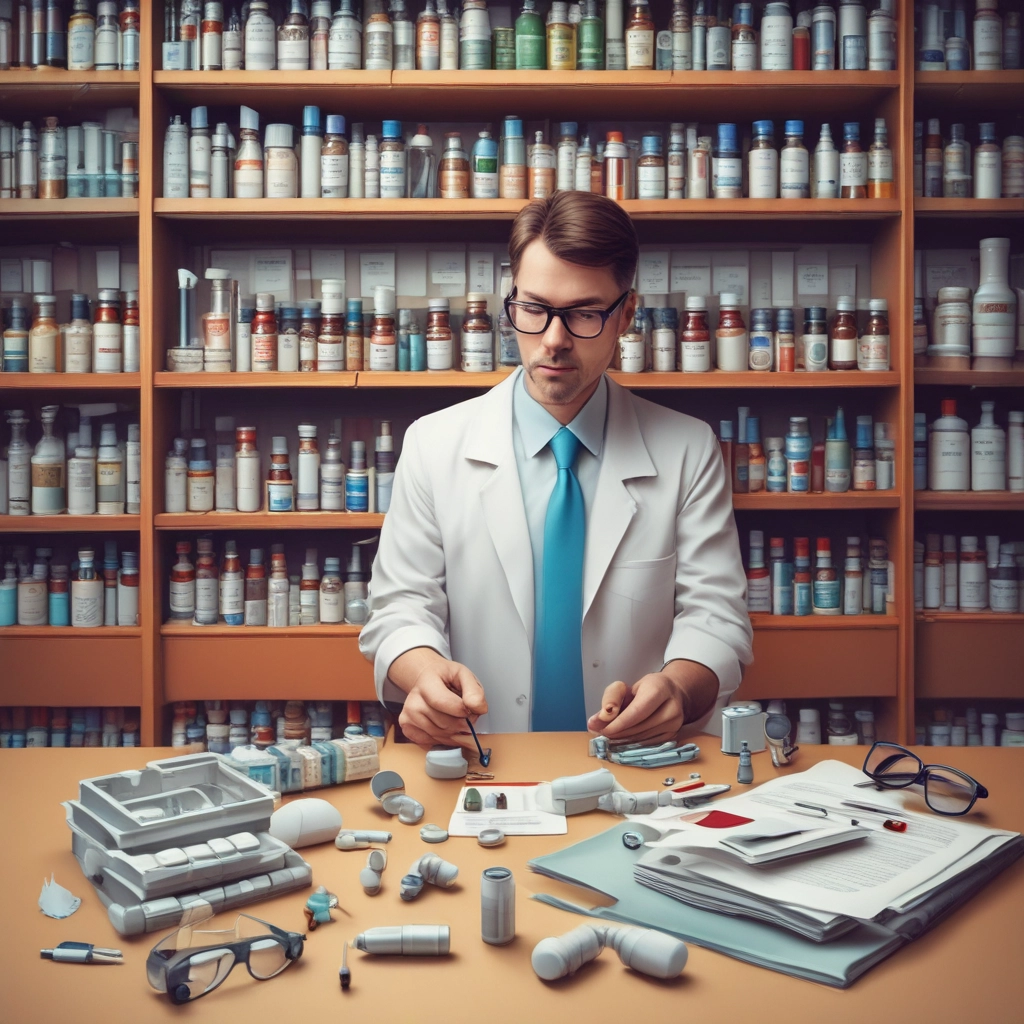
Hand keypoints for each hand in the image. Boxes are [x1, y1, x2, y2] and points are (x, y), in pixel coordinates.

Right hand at [390, 649, 488, 750]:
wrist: (425, 678)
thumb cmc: (445, 678)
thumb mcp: (463, 675)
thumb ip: (474, 691)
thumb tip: (479, 709)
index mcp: (426, 683)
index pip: (444, 703)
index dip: (463, 710)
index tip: (470, 707)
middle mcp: (413, 701)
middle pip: (444, 723)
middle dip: (462, 723)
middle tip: (465, 713)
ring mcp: (408, 716)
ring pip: (440, 735)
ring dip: (454, 731)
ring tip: (454, 717)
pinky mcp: (407, 728)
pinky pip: (431, 742)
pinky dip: (444, 738)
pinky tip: (445, 725)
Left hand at [586, 660, 718, 743]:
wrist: (671, 693)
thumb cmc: (644, 688)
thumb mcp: (625, 687)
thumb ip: (610, 700)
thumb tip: (596, 721)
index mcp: (660, 688)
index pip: (638, 711)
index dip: (619, 723)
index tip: (603, 730)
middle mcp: (671, 707)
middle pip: (640, 726)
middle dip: (618, 732)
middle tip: (600, 733)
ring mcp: (674, 724)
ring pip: (643, 738)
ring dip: (623, 739)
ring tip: (609, 735)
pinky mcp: (673, 736)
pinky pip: (648, 744)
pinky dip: (632, 744)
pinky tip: (622, 739)